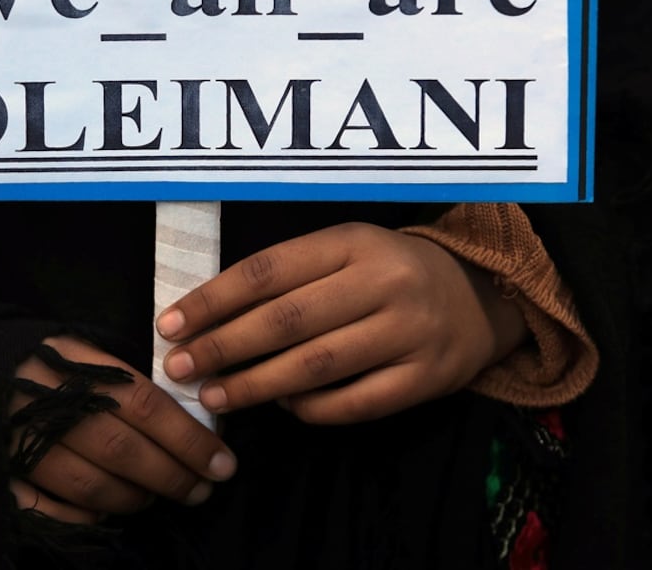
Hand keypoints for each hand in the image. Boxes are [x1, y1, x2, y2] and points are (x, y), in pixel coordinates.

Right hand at [9, 335, 237, 524]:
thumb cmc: (35, 358)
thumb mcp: (78, 348)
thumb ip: (120, 377)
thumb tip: (184, 411)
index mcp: (75, 366)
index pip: (143, 404)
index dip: (188, 438)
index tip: (222, 462)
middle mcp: (49, 406)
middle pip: (123, 450)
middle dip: (172, 476)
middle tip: (202, 490)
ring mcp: (20, 444)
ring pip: (91, 485)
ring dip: (135, 498)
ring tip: (158, 498)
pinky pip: (48, 509)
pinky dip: (84, 517)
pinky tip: (106, 512)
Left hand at [158, 222, 527, 424]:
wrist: (481, 296)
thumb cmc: (389, 271)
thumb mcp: (344, 250)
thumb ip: (288, 277)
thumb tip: (212, 321)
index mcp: (353, 242)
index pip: (268, 271)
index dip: (213, 300)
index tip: (170, 324)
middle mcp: (383, 282)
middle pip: (287, 321)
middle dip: (223, 347)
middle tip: (180, 368)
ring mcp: (408, 332)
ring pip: (316, 366)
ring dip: (255, 386)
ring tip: (214, 398)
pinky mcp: (426, 379)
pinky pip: (354, 403)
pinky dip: (308, 409)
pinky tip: (279, 407)